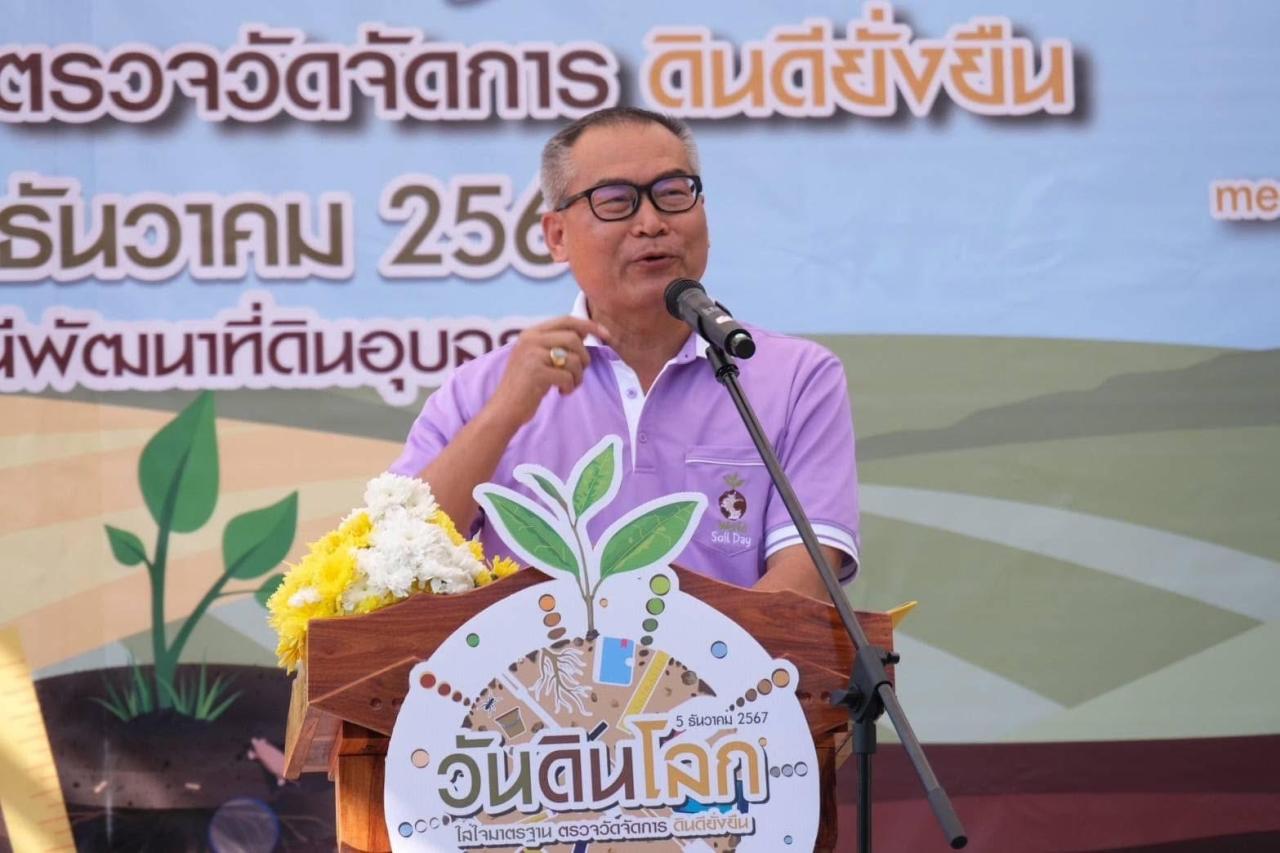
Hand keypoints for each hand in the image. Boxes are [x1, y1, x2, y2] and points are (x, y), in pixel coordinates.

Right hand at [485, 316, 609, 428]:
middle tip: (579, 373)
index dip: (589, 325)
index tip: (606, 334)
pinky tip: (562, 392)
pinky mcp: (536, 372)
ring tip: (569, 385)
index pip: (566, 320)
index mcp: (531, 333)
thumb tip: (586, 332)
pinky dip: (570, 387)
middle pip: (573, 338)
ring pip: (573, 358)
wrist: (504, 408)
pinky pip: (567, 376)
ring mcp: (532, 354)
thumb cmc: (525, 385)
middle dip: (584, 357)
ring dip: (578, 376)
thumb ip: (556, 344)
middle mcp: (530, 339)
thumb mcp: (537, 358)